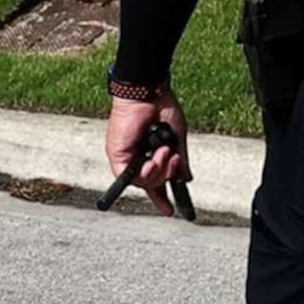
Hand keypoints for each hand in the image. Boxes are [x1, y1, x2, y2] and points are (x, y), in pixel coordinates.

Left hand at [105, 88, 190, 216]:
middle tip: (174, 160)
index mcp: (150, 154)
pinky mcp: (118, 156)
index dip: (161, 197)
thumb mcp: (177, 139)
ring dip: (158, 171)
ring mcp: (126, 158)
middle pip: (151, 184)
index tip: (169, 210)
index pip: (154, 182)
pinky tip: (153, 157)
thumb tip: (186, 178)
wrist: (149, 93)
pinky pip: (131, 177)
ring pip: (142, 182)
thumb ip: (180, 160)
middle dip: (166, 177)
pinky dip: (146, 171)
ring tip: (164, 151)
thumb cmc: (162, 109)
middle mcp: (137, 159)